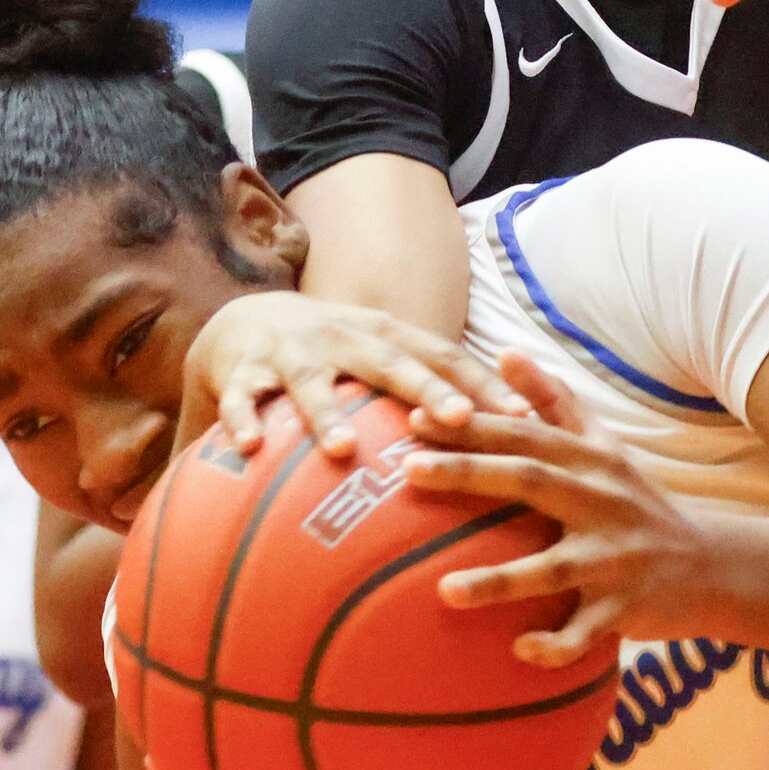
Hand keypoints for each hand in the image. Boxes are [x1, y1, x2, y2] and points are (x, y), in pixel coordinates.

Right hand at [183, 291, 528, 460]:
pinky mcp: (242, 371)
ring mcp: (293, 353)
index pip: (445, 355)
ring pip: (312, 384)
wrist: (244, 320)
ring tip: (346, 449)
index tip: (526, 415)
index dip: (486, 383)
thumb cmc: (334, 355)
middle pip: (391, 363)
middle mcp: (344, 337)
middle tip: (460, 420)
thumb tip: (502, 442)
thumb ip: (428, 391)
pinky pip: (243, 398)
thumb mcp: (381, 358)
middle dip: (427, 390)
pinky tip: (249, 448)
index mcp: (386, 336)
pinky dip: (245, 420)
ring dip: (328, 415)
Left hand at [404, 352, 711, 665]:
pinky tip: (517, 651)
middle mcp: (602, 502)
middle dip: (470, 473)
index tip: (413, 417)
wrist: (710, 565)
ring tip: (444, 590)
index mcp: (590, 460)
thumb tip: (505, 352)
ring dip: (499, 581)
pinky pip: (584, 633)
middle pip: (530, 480)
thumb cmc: (636, 502)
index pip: (523, 432)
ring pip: (552, 569)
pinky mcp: (625, 609)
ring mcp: (614, 558)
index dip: (472, 423)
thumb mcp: (603, 446)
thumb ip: (554, 400)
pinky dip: (554, 644)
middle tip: (408, 470)